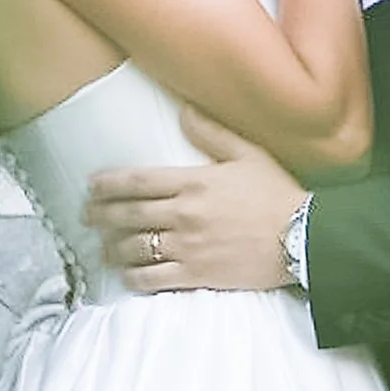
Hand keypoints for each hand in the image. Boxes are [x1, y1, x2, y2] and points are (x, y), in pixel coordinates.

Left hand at [87, 113, 307, 293]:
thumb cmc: (279, 195)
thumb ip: (213, 132)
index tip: (92, 186)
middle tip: (85, 216)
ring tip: (103, 248)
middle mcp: (184, 213)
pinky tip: (126, 275)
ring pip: (134, 248)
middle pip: (128, 214)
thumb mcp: (249, 154)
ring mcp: (188, 246)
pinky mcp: (196, 275)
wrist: (304, 238)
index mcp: (194, 181)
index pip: (138, 181)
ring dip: (112, 248)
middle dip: (100, 215)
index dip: (108, 184)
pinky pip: (152, 279)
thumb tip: (183, 111)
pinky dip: (133, 278)